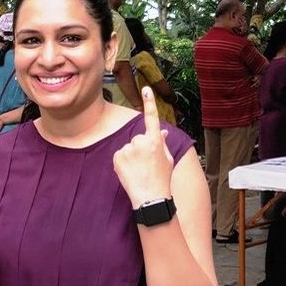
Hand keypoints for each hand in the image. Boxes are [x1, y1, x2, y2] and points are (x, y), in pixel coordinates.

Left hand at [113, 87, 173, 207]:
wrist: (150, 197)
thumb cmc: (162, 179)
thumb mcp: (167, 159)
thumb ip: (163, 143)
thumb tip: (163, 132)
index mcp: (156, 141)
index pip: (152, 118)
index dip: (149, 103)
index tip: (146, 89)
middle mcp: (141, 142)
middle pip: (137, 139)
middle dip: (140, 149)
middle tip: (146, 165)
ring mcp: (128, 149)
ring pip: (128, 148)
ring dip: (131, 157)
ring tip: (138, 170)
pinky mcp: (117, 156)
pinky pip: (119, 155)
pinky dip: (123, 163)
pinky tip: (130, 172)